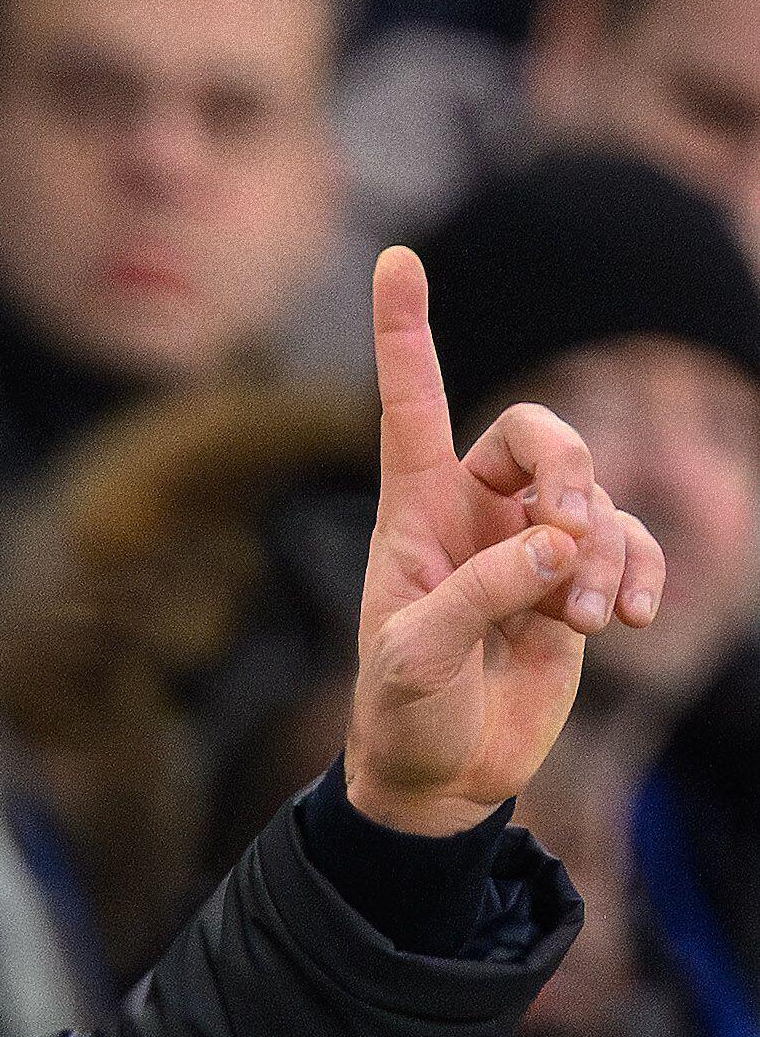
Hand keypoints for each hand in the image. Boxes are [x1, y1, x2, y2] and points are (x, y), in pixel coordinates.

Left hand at [344, 245, 667, 833]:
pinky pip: (627, 548)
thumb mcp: (417, 658)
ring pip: (595, 497)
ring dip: (609, 549)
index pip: (411, 405)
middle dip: (573, 470)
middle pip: (540, 435)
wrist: (438, 780)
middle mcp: (471, 515)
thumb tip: (560, 545)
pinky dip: (639, 574)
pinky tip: (626, 617)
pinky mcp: (574, 587)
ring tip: (590, 621)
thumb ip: (482, 596)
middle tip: (574, 536)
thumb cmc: (401, 713)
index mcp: (410, 513)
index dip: (405, 333)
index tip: (398, 256)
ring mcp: (529, 548)